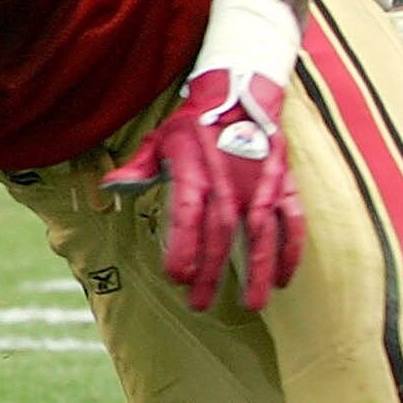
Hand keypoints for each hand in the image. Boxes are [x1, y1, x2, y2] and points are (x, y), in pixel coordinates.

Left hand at [103, 67, 304, 311]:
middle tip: (201, 304)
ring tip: (251, 305)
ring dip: (257, 271)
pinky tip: (283, 279)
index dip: (184, 248)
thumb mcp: (160, 140)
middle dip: (211, 272)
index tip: (177, 278)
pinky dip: (291, 251)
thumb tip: (111, 186)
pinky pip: (291, 222)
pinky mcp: (284, 186)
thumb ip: (138, 167)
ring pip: (261, 235)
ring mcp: (261, 185)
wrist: (238, 97)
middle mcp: (230, 182)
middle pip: (220, 235)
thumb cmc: (194, 125)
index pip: (188, 216)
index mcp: (196, 172)